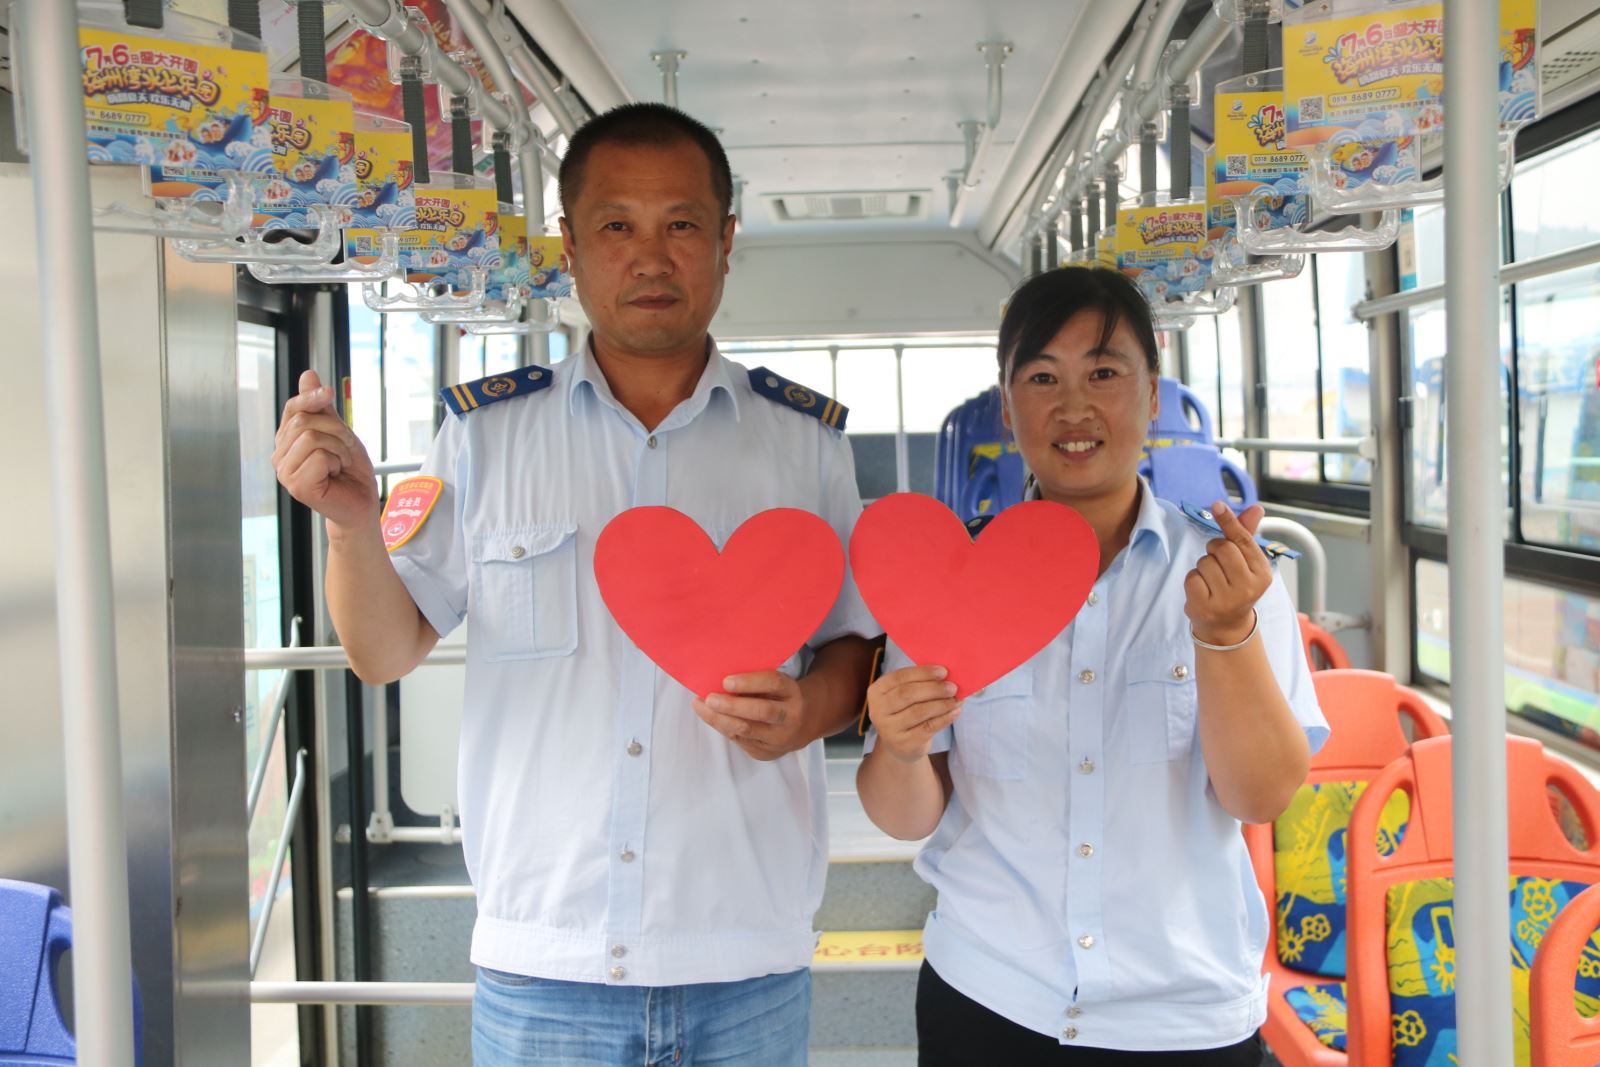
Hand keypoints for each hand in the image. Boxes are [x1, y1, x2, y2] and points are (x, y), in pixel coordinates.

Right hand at [272, 370, 379, 530]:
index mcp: (287, 440)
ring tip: (341, 463)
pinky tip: (336, 475)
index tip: (329, 392)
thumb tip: (308, 374)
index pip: (293, 408)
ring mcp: (285, 472)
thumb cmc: (350, 469)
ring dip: (338, 447)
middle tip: (346, 449)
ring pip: (311, 437)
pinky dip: (336, 462)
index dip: (311, 396)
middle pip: (304, 421)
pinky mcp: (296, 485)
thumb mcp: (338, 430)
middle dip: (336, 430)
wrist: (361, 502)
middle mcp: (280, 455)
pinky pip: (319, 456)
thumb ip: (320, 406)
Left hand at [692, 670, 809, 760]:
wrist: (805, 725)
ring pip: (747, 730)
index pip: (774, 684)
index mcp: (792, 692)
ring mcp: (779, 738)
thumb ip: (757, 683)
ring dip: (720, 719)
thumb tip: (721, 680)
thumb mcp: (777, 686)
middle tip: (710, 699)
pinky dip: (722, 727)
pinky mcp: (766, 752)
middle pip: (762, 712)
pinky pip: (740, 740)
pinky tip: (711, 717)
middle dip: (733, 706)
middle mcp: (790, 716)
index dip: (749, 682)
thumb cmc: (781, 697)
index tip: (726, 681)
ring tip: (702, 708)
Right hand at [866, 666, 960, 764]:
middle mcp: (878, 710)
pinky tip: (955, 712)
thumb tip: (945, 675)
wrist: (900, 746)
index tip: (943, 671)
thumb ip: (919, 683)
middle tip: (952, 687)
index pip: (900, 677)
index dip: (923, 673)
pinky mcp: (903, 744)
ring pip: (919, 711)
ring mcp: (888, 729)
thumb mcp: (904, 696)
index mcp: (876, 691)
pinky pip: (928, 727)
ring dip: (942, 704)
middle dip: (933, 688)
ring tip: (956, 700)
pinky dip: (944, 718)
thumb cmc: (905, 712)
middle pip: (908, 694)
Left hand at [1184, 501, 1270, 646]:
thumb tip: (1257, 507)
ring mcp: (1226, 600)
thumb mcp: (1247, 563)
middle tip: (1218, 562)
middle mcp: (1248, 588)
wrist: (1226, 625)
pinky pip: (1191, 577)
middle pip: (1222, 548)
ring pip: (1204, 562)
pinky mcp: (1205, 608)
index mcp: (1262, 574)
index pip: (1243, 541)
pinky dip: (1193, 579)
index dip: (1229, 522)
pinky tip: (1202, 590)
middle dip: (1214, 549)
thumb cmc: (1236, 586)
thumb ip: (1246, 535)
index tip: (1217, 505)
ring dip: (1203, 567)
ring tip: (1212, 581)